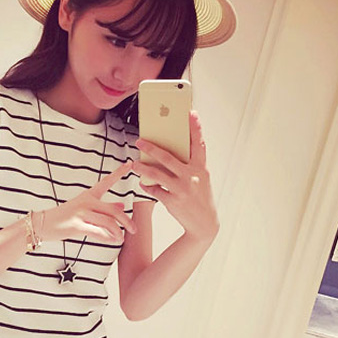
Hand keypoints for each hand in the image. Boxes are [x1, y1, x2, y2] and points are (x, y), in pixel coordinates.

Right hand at [43, 172, 137, 251]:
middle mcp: (87, 201)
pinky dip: (108, 238)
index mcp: (89, 195)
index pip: (107, 181)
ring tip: (121, 239)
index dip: (119, 172)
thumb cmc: (65, 217)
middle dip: (127, 221)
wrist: (43, 223)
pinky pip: (98, 232)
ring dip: (118, 232)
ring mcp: (82, 213)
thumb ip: (104, 207)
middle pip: (113, 210)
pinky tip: (113, 241)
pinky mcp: (77, 225)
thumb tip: (121, 205)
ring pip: (108, 222)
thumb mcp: (84, 207)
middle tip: (134, 229)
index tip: (130, 164)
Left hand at [133, 110, 217, 246]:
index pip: (199, 144)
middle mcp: (192, 177)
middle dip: (151, 148)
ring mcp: (182, 189)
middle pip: (167, 157)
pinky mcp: (173, 201)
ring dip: (142, 168)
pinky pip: (155, 190)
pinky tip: (142, 183)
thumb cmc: (200, 197)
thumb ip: (190, 164)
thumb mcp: (201, 179)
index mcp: (201, 168)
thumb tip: (170, 151)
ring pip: (156, 174)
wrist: (204, 225)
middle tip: (139, 141)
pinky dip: (148, 186)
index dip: (196, 128)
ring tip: (133, 164)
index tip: (191, 113)